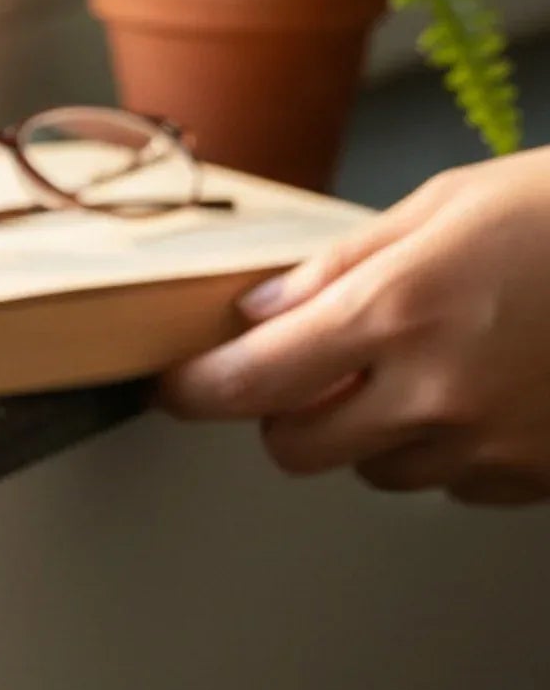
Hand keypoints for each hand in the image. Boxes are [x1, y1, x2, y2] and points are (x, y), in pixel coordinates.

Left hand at [160, 150, 549, 504]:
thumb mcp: (440, 208)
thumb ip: (340, 268)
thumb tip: (262, 312)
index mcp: (397, 314)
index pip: (252, 382)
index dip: (197, 391)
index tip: (175, 387)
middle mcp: (435, 394)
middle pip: (296, 449)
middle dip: (282, 413)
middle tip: (303, 367)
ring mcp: (492, 446)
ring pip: (374, 470)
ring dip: (367, 430)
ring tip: (420, 361)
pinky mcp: (539, 479)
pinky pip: (453, 481)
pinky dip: (443, 447)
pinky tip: (481, 389)